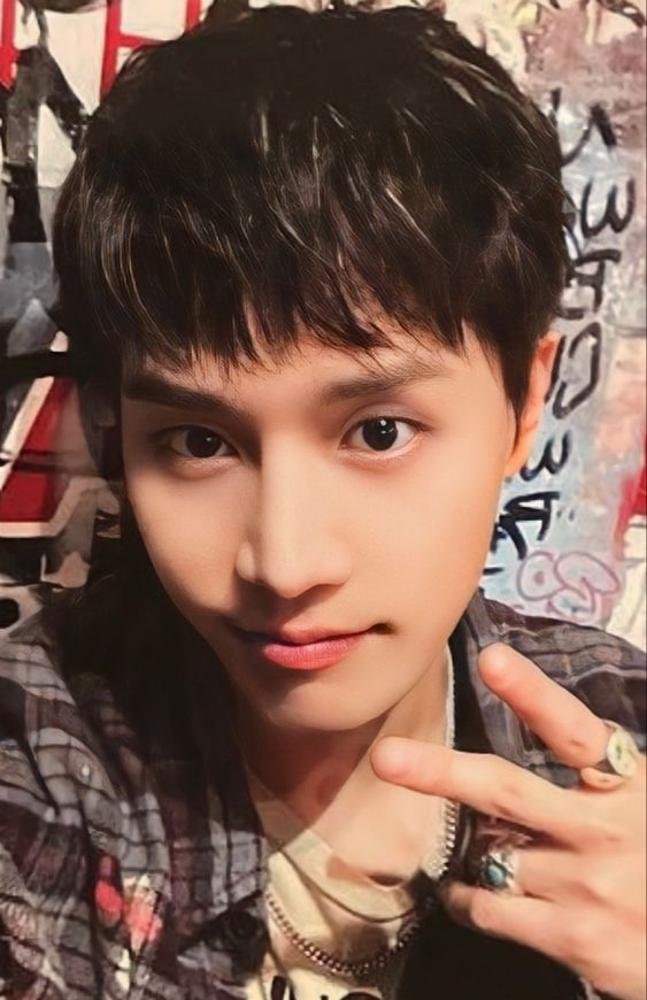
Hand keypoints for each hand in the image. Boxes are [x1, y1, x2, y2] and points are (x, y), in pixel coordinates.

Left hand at [369, 642, 645, 999]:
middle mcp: (606, 830)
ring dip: (472, 849)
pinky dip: (464, 899)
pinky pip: (488, 909)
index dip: (532, 693)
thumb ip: (594, 775)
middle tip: (387, 757)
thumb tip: (519, 743)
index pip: (574, 731)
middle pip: (506, 791)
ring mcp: (588, 887)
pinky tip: (466, 895)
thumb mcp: (642, 802)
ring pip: (488, 854)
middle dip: (441, 771)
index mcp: (629, 785)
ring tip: (483, 849)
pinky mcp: (574, 939)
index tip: (492, 659)